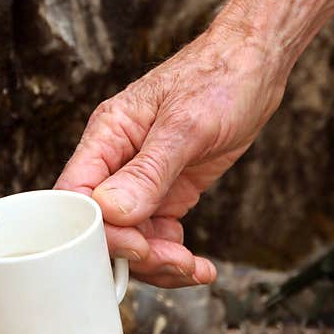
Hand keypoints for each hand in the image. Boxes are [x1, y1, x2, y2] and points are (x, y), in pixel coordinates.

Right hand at [55, 21, 286, 286]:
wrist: (256, 65)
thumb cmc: (220, 77)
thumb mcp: (186, 125)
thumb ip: (148, 171)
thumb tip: (111, 212)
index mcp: (107, 136)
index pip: (77, 195)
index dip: (99, 231)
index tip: (137, 247)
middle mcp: (117, 161)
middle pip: (104, 225)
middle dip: (136, 253)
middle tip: (173, 262)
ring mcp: (141, 179)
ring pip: (132, 237)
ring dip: (159, 261)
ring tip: (192, 268)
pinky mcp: (167, 191)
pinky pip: (158, 235)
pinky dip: (174, 255)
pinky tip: (199, 265)